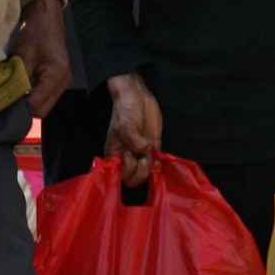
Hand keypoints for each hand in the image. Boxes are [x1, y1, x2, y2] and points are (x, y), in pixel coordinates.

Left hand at [15, 0, 68, 115]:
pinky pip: (45, 98)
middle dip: (22, 110)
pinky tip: (20, 91)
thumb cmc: (35, 34)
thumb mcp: (22, 57)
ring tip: (11, 96)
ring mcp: (63, 82)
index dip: (17, 108)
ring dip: (27, 105)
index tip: (1, 103)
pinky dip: (32, 98)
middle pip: (42, 111)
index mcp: (56, 74)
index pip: (36, 104)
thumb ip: (16, 81)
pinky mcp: (59, 80)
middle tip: (5, 101)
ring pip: (44, 106)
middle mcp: (63, 81)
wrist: (46, 19)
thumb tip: (5, 100)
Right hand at [104, 71, 161, 187]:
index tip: (130, 155)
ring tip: (151, 151)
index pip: (120, 175)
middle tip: (144, 156)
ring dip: (150, 166)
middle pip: (133, 178)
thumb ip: (133, 142)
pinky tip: (159, 156)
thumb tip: (144, 151)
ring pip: (146, 171)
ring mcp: (141, 151)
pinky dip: (159, 162)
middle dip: (140, 171)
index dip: (128, 169)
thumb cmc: (125, 111)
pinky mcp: (153, 145)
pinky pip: (156, 160)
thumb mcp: (125, 126)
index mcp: (115, 154)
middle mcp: (128, 156)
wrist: (137, 96)